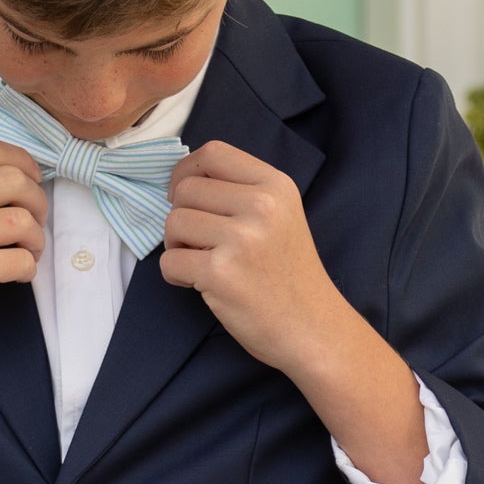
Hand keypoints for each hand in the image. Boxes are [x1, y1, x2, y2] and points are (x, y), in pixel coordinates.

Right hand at [0, 137, 46, 370]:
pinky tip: (15, 275)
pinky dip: (29, 268)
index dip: (22, 161)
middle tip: (35, 220)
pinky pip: (24, 260)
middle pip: (14, 179)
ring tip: (26, 251)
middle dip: (37, 200)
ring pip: (24, 220)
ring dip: (36, 237)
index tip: (31, 179)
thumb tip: (13, 174)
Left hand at [159, 141, 350, 373]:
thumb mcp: (281, 217)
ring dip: (176, 246)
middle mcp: (261, 206)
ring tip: (202, 264)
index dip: (186, 171)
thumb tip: (182, 182)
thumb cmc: (290, 276)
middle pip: (185, 190)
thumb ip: (242, 193)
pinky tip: (200, 285)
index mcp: (275, 186)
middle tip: (199, 243)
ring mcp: (241, 240)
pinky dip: (176, 276)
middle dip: (181, 216)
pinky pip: (170, 262)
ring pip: (173, 223)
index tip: (184, 195)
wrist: (313, 329)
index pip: (213, 153)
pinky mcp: (220, 274)